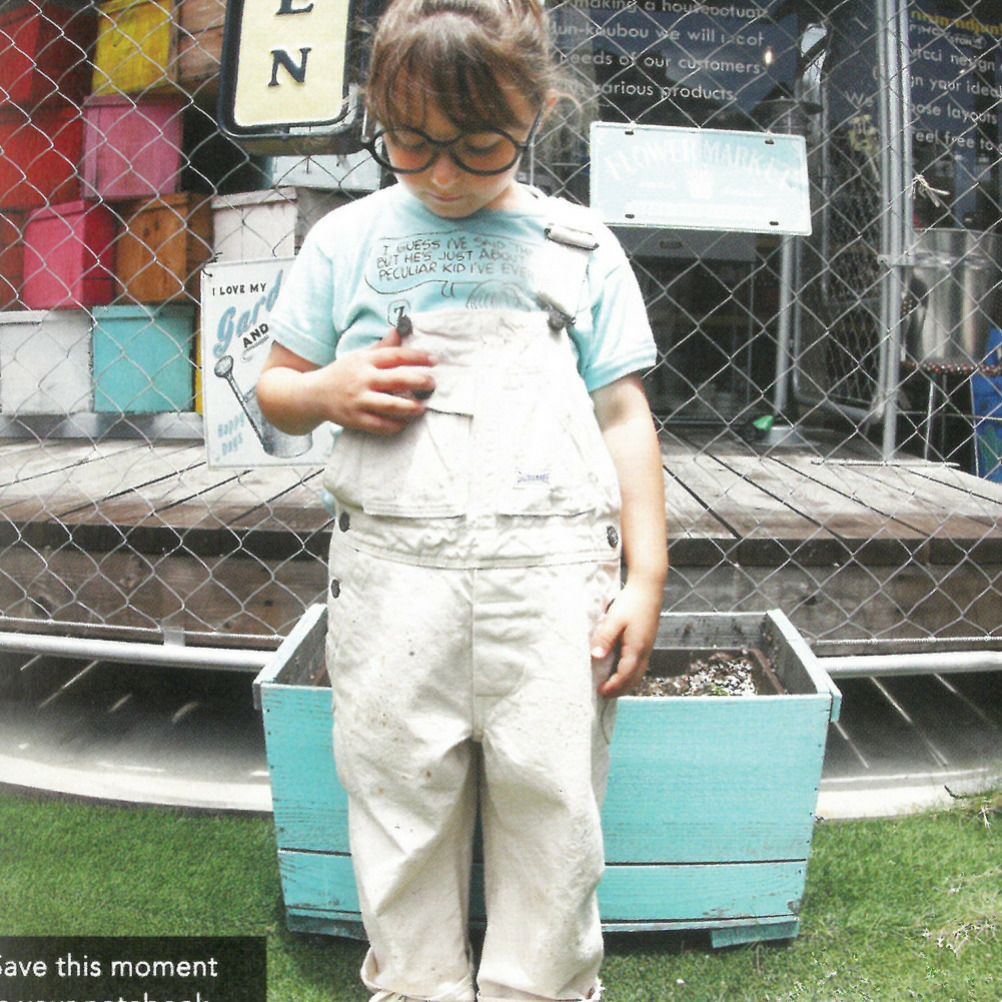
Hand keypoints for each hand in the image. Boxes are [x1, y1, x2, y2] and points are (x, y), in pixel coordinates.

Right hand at [320, 328, 436, 434]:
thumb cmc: (342, 374)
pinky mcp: (356, 420)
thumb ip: (382, 347)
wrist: (313, 395)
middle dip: (419, 381)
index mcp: (365, 361)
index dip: (417, 357)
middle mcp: (362, 380)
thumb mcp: (360, 357)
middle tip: (433, 384)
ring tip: (422, 407)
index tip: (434, 360)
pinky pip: (380, 425)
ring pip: (390, 405)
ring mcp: (358, 401)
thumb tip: (400, 330)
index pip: (395, 356)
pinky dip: (395, 425)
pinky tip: (405, 422)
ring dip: (410, 407)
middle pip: (396, 380)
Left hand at [590, 579, 661, 697]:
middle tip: (604, 694)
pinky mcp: (647, 642)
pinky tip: (620, 670)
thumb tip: (596, 657)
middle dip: (621, 690)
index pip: (625, 675)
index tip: (600, 692)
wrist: (649, 588)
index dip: (613, 686)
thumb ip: (605, 638)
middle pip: (634, 679)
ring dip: (626, 683)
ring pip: (639, 673)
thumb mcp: (614, 619)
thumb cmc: (631, 602)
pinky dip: (630, 674)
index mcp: (636, 648)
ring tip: (611, 687)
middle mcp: (645, 651)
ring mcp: (648, 647)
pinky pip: (640, 665)